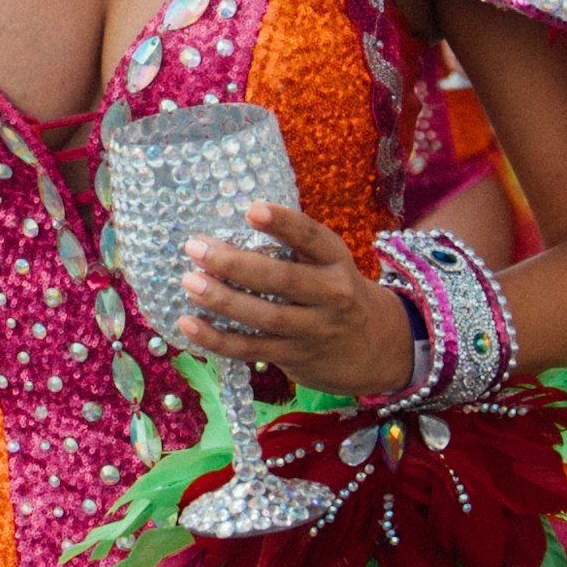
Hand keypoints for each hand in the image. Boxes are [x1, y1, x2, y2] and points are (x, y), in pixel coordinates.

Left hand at [174, 202, 413, 401]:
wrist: (377, 348)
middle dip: (235, 264)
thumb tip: (224, 233)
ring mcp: (314, 330)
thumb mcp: (329, 264)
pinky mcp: (296, 357)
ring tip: (189, 283)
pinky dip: (218, 339)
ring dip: (222, 301)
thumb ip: (292, 250)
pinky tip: (190, 324)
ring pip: (264, 317)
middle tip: (196, 248)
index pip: (312, 238)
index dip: (283, 223)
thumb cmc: (335, 292)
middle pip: (282, 280)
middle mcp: (331, 295)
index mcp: (336, 261)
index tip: (251, 209)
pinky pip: (252, 349)